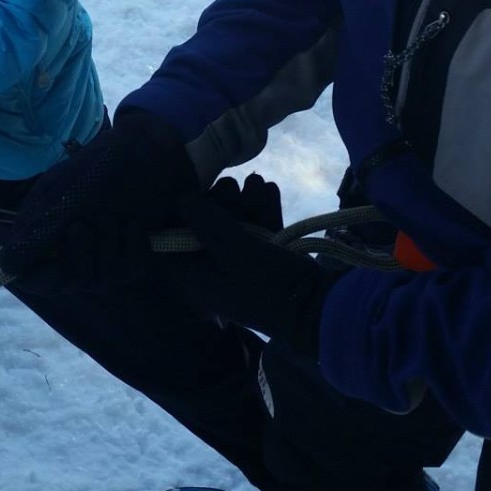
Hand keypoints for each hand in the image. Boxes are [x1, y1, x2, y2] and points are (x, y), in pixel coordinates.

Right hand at [0, 109, 200, 293]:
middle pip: (69, 282)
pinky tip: (134, 224)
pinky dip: (135, 245)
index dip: (43, 276)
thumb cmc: (104, 165)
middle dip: (83, 252)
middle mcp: (70, 245)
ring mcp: (102, 252)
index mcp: (45, 229)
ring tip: (115, 214)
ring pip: (102, 279)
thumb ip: (38, 232)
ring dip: (110, 243)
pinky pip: (131, 269)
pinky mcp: (131, 254)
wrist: (152, 151)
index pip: (32, 277)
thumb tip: (6, 265)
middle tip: (91, 219)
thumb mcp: (67, 194)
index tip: (58, 260)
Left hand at [161, 173, 332, 357]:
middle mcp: (213, 273)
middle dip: (219, 203)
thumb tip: (180, 197)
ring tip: (258, 181)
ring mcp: (240, 267)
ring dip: (245, 203)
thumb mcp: (235, 250)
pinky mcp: (266, 261)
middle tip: (231, 183)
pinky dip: (262, 212)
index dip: (176, 216)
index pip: (171, 244)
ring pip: (234, 227)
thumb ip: (207, 222)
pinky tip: (270, 189)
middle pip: (204, 231)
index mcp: (196, 279)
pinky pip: (258, 232)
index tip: (188, 190)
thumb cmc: (268, 284)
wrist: (320, 310)